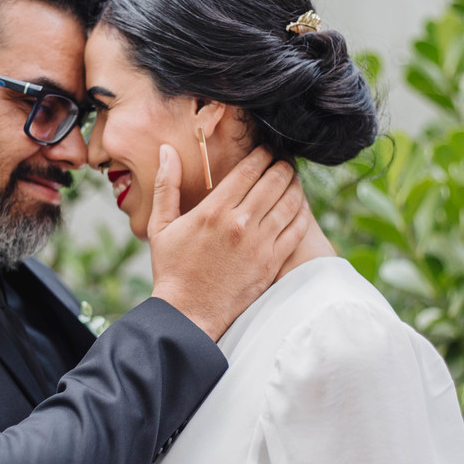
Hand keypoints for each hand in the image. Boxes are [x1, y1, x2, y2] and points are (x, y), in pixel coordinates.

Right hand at [148, 144, 308, 340]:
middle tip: (284, 160)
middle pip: (274, 181)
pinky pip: (296, 230)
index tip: (267, 149)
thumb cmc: (172, 270)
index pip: (248, 170)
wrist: (188, 314)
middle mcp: (240, 224)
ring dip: (295, 186)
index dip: (262, 154)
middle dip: (282, 165)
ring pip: (290, 203)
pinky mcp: (271, 263)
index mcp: (214, 211)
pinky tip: (300, 207)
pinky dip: (302, 214)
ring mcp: (259, 244)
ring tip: (293, 179)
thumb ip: (166, 185)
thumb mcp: (161, 226)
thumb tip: (166, 150)